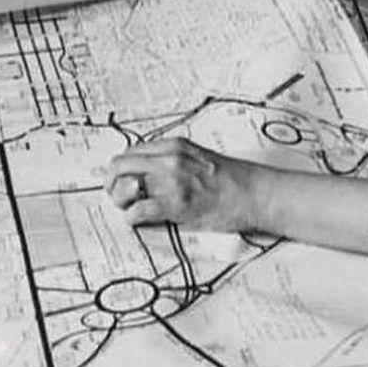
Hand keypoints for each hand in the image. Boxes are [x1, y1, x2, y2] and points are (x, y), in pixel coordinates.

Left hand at [106, 137, 264, 233]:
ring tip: (130, 208)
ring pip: (123, 188)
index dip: (122, 169)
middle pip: (120, 166)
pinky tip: (140, 220)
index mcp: (174, 146)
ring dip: (121, 201)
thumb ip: (173, 161)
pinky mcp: (175, 204)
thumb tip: (148, 174)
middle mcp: (169, 159)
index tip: (122, 180)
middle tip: (118, 196)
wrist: (254, 193)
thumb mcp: (199, 158)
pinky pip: (137, 210)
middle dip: (113, 183)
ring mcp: (172, 181)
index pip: (131, 152)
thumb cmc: (233, 180)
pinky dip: (132, 217)